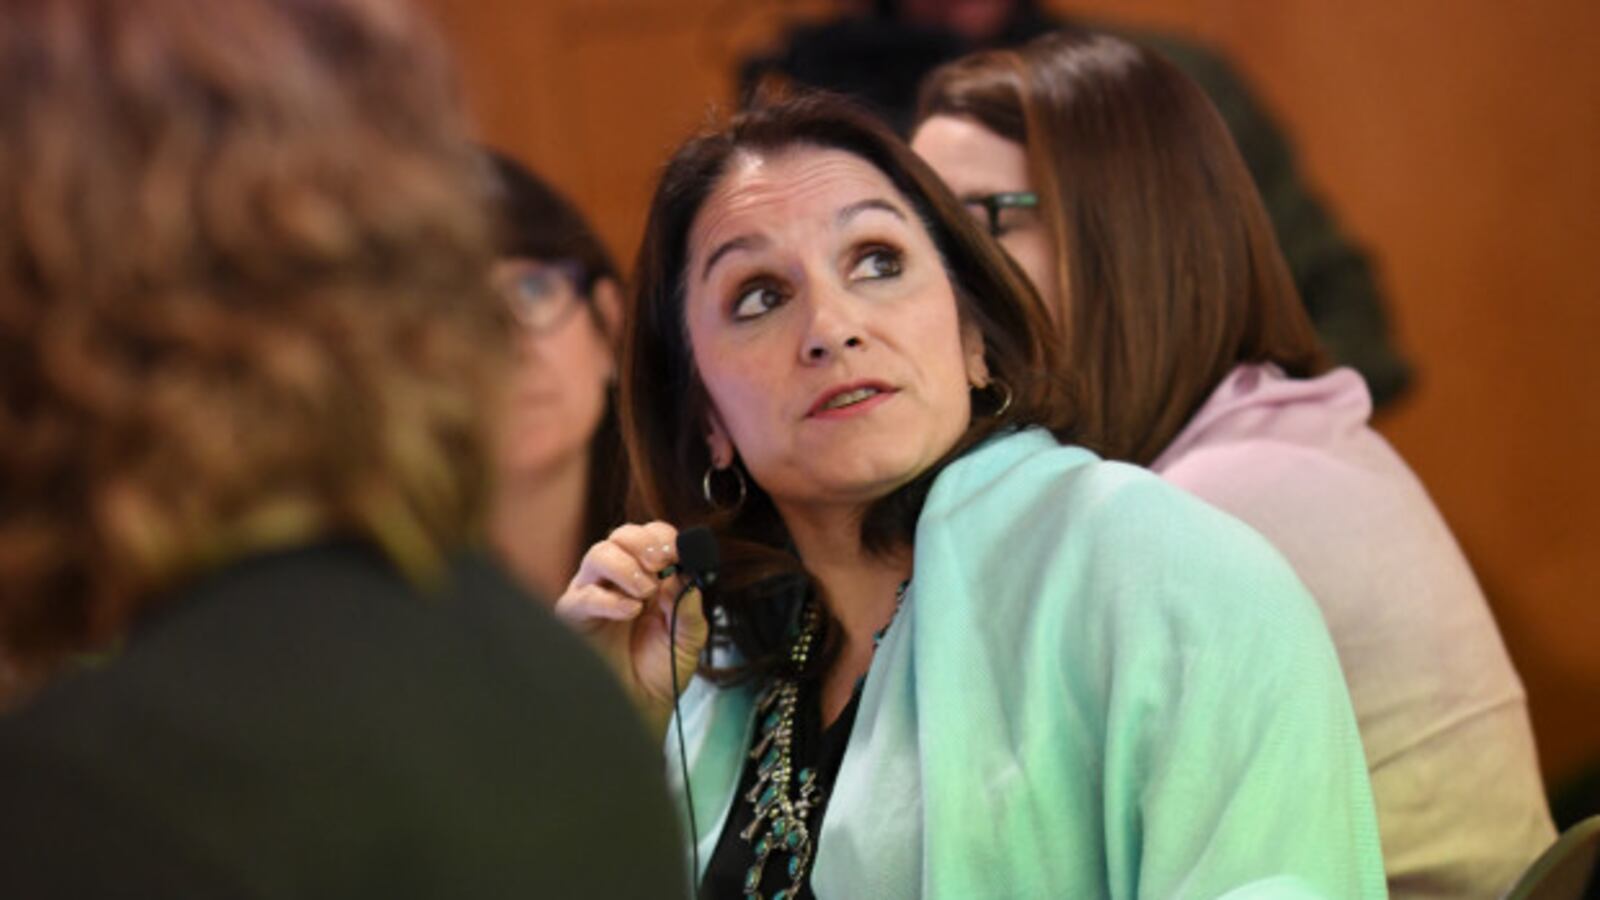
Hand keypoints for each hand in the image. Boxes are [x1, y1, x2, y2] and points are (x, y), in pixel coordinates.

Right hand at [555, 521, 709, 730]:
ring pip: (599, 554)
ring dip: (626, 567)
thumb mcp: (689, 636)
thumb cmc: (663, 668)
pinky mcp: (574, 617)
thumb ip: (689, 605)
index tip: (679, 553)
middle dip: (644, 544)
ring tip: (645, 594)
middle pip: (621, 535)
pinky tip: (630, 612)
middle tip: (660, 565)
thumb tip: (683, 575)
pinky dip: (609, 599)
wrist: (643, 706)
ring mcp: (593, 594)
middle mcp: (618, 578)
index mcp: (649, 575)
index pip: (651, 536)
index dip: (664, 538)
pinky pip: (583, 596)